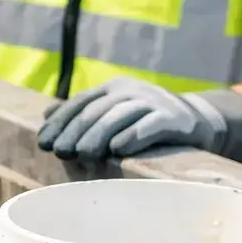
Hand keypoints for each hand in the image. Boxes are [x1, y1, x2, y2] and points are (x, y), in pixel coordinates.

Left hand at [36, 76, 235, 163]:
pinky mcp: (174, 118)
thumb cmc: (146, 122)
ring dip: (97, 136)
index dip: (60, 123)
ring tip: (81, 155)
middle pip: (96, 110)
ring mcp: (153, 101)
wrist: (197, 122)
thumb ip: (84, 114)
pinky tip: (117, 149)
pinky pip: (150, 125)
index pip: (80, 102)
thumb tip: (45, 115)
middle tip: (60, 152)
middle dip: (74, 132)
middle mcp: (131, 90)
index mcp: (113, 87)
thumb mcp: (114, 113)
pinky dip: (132, 136)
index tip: (44, 143)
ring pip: (119, 116)